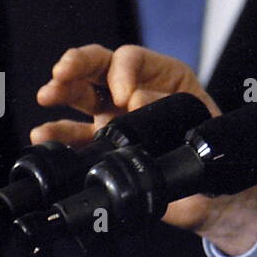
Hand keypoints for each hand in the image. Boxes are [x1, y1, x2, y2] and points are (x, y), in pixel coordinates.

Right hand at [33, 43, 224, 231]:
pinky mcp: (104, 149)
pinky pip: (75, 138)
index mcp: (165, 80)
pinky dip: (56, 134)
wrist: (214, 197)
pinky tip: (42, 135)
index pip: (133, 59)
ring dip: (61, 91)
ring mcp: (116, 119)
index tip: (124, 95)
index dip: (122, 71)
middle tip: (63, 71)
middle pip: (100, 66)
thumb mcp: (204, 125)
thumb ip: (173, 110)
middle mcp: (135, 93)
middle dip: (79, 64)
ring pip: (81, 95)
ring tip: (47, 95)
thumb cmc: (214, 154)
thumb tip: (136, 99)